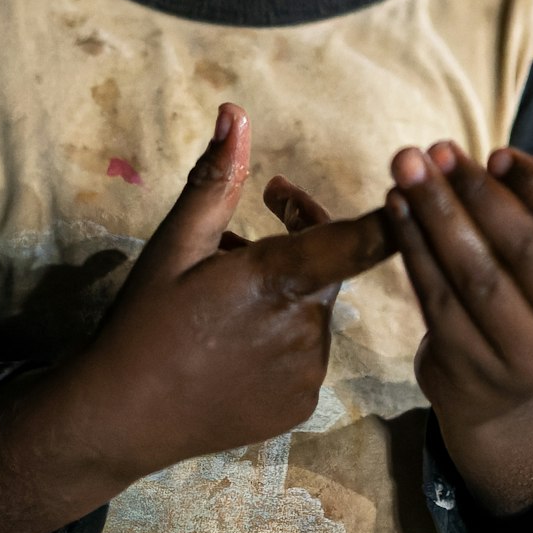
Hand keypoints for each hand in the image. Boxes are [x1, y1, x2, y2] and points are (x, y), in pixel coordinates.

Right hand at [75, 103, 393, 487]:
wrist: (120, 420)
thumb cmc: (144, 321)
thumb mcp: (173, 244)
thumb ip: (215, 179)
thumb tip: (235, 112)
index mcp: (278, 280)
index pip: (359, 242)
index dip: (393, 217)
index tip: (412, 189)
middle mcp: (305, 328)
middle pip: (327, 264)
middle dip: (300, 233)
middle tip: (261, 210)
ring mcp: (306, 373)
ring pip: (312, 308)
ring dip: (285, 287)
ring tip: (227, 287)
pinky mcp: (299, 405)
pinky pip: (304, 352)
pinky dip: (280, 333)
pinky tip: (234, 338)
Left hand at [384, 140, 532, 513]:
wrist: (502, 390)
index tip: (497, 153)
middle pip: (527, 250)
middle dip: (477, 191)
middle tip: (438, 149)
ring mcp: (524, 357)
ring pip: (476, 273)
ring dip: (436, 211)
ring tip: (407, 166)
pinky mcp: (471, 366)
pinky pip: (436, 297)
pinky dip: (413, 246)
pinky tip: (397, 206)